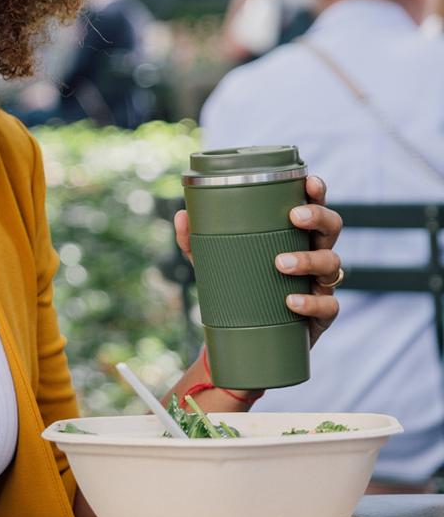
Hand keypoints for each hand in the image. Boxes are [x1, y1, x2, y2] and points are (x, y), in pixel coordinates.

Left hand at [174, 174, 342, 343]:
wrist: (250, 335)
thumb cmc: (238, 285)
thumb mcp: (213, 261)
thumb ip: (195, 240)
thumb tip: (182, 215)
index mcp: (294, 234)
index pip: (314, 205)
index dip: (317, 191)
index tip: (308, 181)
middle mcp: (314, 253)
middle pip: (332, 227)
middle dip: (318, 217)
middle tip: (294, 217)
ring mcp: (321, 283)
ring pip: (332, 264)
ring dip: (309, 260)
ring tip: (280, 263)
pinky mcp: (321, 314)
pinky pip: (328, 306)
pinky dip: (312, 303)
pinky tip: (291, 302)